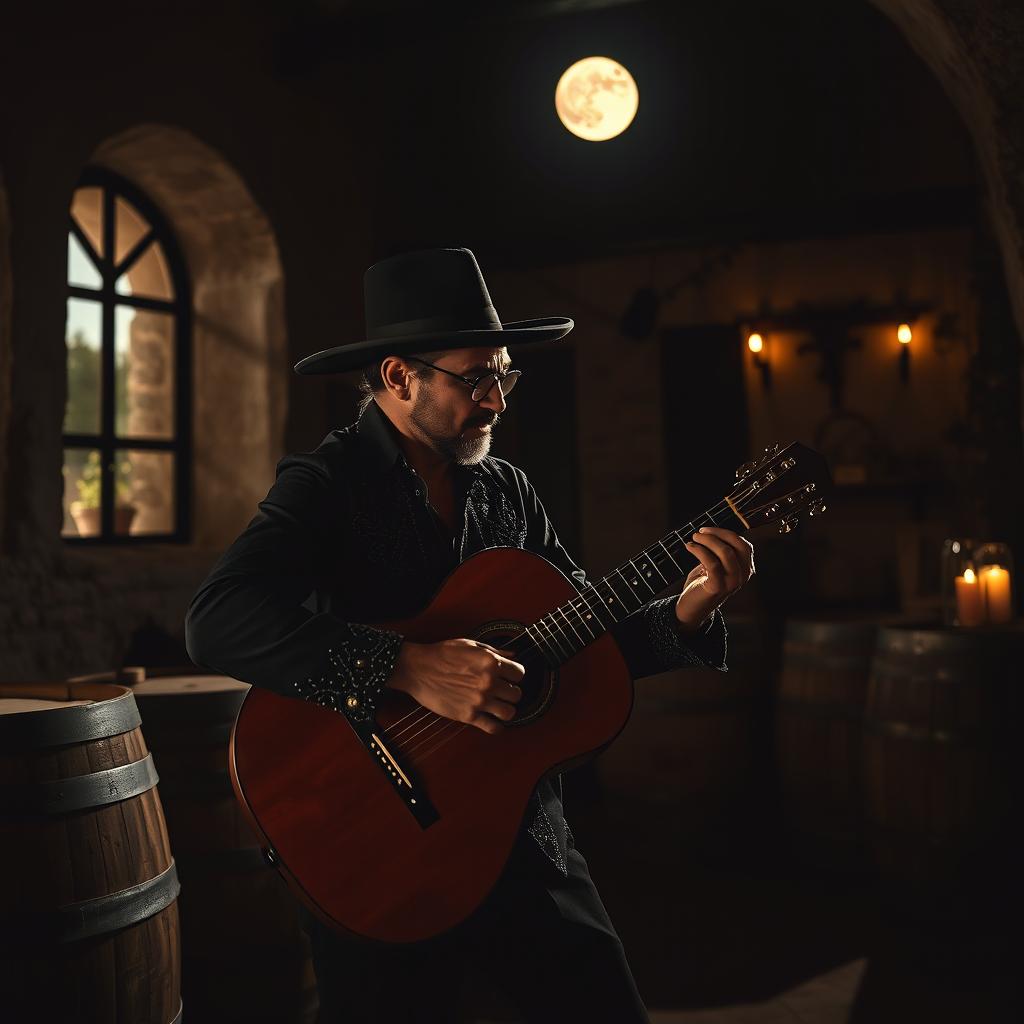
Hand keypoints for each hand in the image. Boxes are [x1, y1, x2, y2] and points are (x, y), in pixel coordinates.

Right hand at [386, 638, 524, 734]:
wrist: (417, 668)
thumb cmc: (441, 654)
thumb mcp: (469, 645)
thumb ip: (494, 651)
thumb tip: (512, 656)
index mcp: (490, 662)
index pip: (520, 673)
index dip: (515, 675)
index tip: (509, 677)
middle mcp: (488, 682)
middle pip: (517, 694)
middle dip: (511, 693)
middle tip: (503, 692)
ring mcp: (479, 700)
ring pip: (509, 713)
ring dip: (506, 710)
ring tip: (498, 706)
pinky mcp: (468, 715)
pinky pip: (493, 727)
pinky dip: (496, 727)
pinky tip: (493, 721)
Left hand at [675, 527, 754, 629]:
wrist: (692, 608)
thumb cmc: (703, 583)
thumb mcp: (716, 564)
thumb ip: (720, 551)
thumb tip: (714, 532)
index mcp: (745, 569)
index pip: (743, 544)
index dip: (726, 533)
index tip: (708, 530)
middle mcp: (743, 576)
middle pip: (737, 545)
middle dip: (718, 534)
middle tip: (700, 532)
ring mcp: (732, 582)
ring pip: (725, 552)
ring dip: (708, 541)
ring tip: (694, 538)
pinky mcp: (718, 587)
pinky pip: (711, 562)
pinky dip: (699, 550)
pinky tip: (689, 547)